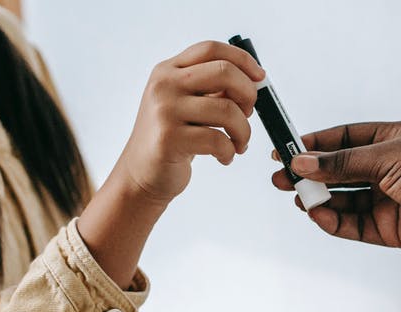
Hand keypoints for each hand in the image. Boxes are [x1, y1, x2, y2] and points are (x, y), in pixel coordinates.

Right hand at [106, 40, 263, 207]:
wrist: (140, 173)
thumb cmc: (172, 138)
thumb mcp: (186, 104)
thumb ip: (212, 89)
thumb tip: (253, 81)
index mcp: (168, 70)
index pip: (211, 49)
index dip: (242, 60)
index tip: (260, 78)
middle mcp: (164, 84)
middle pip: (224, 72)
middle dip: (248, 94)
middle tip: (249, 114)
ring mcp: (164, 110)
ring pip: (227, 110)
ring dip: (244, 131)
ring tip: (239, 143)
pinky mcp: (169, 138)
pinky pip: (218, 140)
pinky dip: (229, 151)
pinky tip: (224, 157)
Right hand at [271, 121, 400, 252]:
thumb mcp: (385, 156)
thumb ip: (342, 162)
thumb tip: (303, 162)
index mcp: (389, 141)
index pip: (342, 140)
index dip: (314, 146)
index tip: (286, 151)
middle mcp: (386, 169)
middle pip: (338, 172)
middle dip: (310, 176)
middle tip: (280, 180)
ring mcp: (387, 199)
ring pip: (343, 200)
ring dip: (319, 199)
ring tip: (297, 198)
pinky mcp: (389, 228)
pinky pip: (353, 225)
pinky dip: (334, 221)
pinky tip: (318, 214)